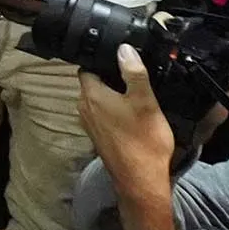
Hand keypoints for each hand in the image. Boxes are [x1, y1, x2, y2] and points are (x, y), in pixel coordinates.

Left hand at [78, 45, 177, 185]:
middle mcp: (84, 108)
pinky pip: (104, 115)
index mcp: (90, 95)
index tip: (119, 58)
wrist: (141, 181)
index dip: (102, 59)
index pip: (87, 66)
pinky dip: (115, 111)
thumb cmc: (143, 140)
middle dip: (110, 77)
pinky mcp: (99, 137)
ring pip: (99, 100)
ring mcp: (90, 124)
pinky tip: (132, 114)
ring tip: (136, 94)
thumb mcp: (145, 101)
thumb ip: (134, 73)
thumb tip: (123, 48)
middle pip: (93, 83)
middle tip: (133, 76)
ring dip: (114, 95)